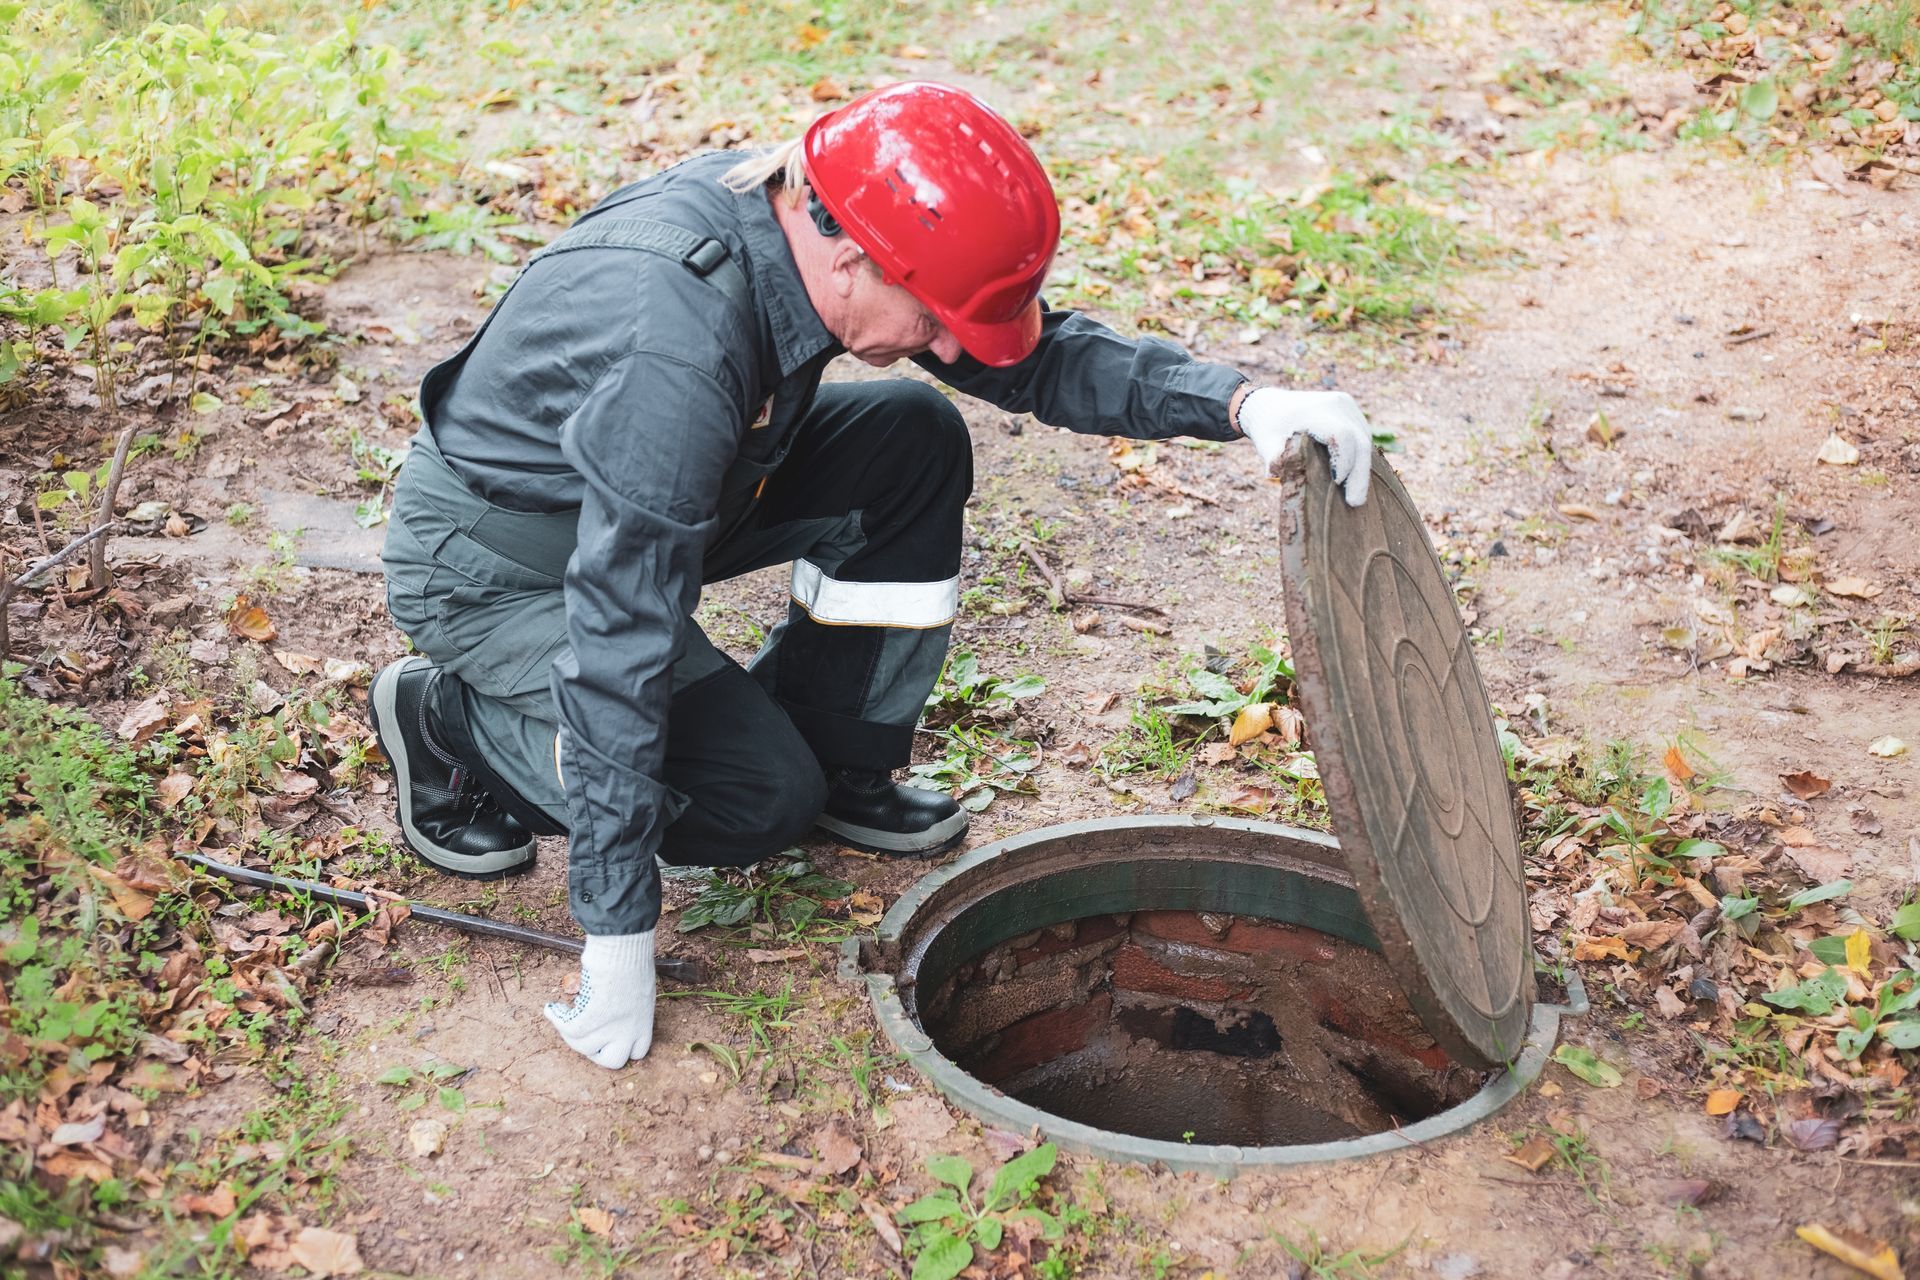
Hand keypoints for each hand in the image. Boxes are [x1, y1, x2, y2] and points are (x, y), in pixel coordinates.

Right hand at [544, 932, 655, 1068]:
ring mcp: (611, 1029)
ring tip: (563, 1014)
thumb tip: (613, 1007)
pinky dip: (557, 1019)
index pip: (637, 1052)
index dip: (620, 1047)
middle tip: (586, 1035)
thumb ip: (629, 1005)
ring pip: (584, 1047)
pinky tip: (552, 1008)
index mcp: (644, 1023)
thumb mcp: (638, 988)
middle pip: (612, 1061)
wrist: (622, 951)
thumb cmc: (631, 960)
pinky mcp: (591, 1020)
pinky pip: (568, 1029)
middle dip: (597, 1052)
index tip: (608, 1037)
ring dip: (570, 1033)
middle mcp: (629, 1031)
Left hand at [1238, 387, 1375, 506]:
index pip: (1341, 435)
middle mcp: (1337, 404)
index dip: (1344, 460)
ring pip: (1365, 439)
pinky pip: (1363, 436)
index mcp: (1315, 410)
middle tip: (1356, 502)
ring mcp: (1347, 406)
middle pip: (1360, 440)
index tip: (1337, 483)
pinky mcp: (1352, 412)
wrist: (1272, 405)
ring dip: (1362, 468)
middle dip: (1359, 474)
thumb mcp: (1266, 442)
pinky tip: (1355, 480)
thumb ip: (1272, 456)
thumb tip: (1274, 473)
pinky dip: (1360, 458)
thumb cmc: (1269, 428)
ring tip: (1356, 495)